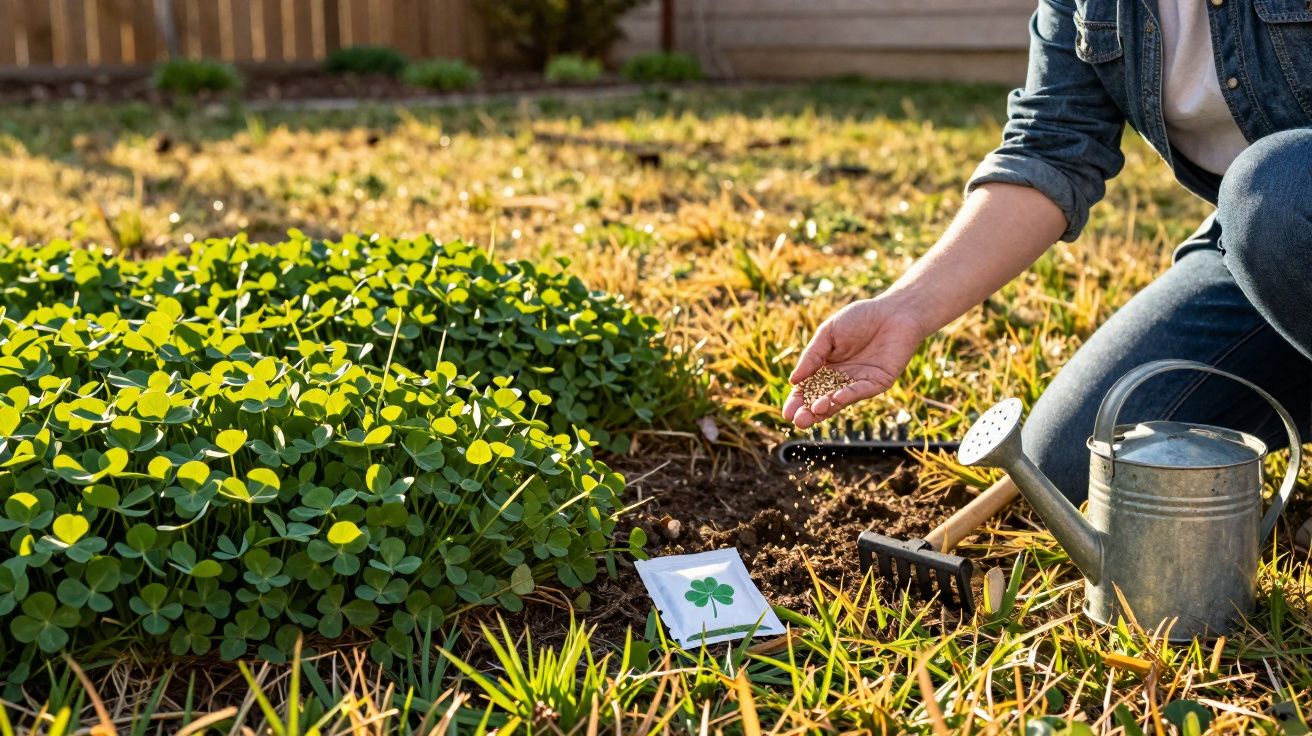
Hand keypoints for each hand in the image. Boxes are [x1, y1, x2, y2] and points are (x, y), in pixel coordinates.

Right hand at [782, 296, 927, 428]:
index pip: (808, 388)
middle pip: (821, 399)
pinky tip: (834, 399)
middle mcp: (841, 378)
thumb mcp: (828, 333)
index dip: (797, 400)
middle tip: (797, 420)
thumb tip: (793, 380)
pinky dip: (848, 395)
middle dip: (809, 411)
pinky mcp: (877, 383)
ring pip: (839, 400)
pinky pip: (860, 391)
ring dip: (826, 407)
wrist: (893, 312)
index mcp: (826, 366)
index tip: (786, 412)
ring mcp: (859, 382)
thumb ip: (812, 356)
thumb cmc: (859, 318)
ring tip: (813, 412)